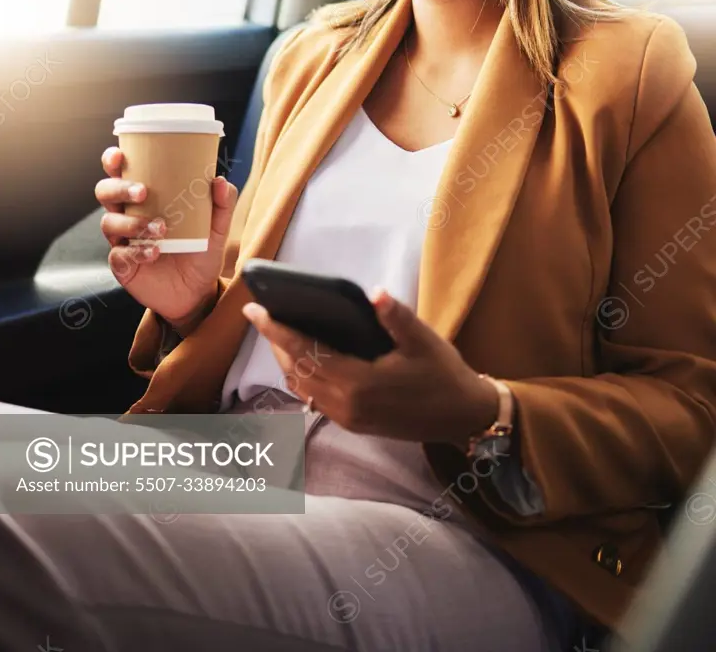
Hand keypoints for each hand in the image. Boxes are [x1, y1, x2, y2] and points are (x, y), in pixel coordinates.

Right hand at [95, 146, 238, 328]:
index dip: (114, 162)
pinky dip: (136, 252)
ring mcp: (122, 240)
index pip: (121, 173)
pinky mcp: (123, 265)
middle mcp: (129, 215)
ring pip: (109, 223)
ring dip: (132, 223)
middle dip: (119, 188)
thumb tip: (220, 181)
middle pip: (106, 193)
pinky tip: (154, 253)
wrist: (198, 291)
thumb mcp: (217, 228)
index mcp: (146, 199)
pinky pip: (118, 255)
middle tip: (143, 191)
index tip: (120, 155)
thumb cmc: (201, 251)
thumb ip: (222, 204)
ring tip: (159, 229)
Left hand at [242, 287, 498, 444]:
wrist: (463, 417)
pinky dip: (301, 375)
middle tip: (262, 313)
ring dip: (286, 359)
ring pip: (301, 386)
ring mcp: (347, 418)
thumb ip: (396, 317)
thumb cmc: (444, 374)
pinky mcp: (352, 423)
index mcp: (358, 383)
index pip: (304, 352)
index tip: (254, 309)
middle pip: (295, 370)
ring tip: (278, 331)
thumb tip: (375, 293)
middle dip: (275, 341)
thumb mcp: (424, 340)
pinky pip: (313, 397)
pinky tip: (304, 357)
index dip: (276, 330)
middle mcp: (346, 405)